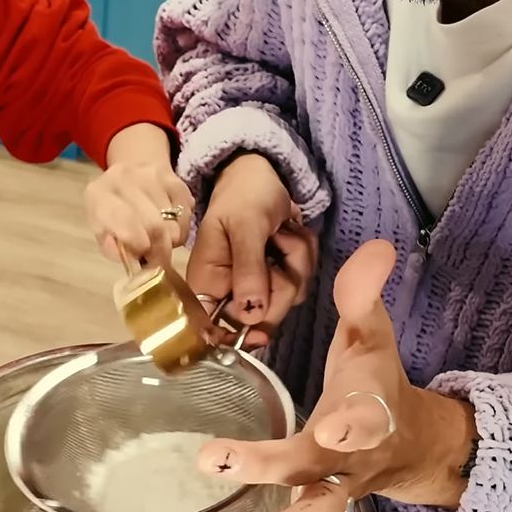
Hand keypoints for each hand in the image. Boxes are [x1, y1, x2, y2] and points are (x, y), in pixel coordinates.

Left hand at [85, 123, 193, 265]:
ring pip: (173, 223)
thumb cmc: (113, 209)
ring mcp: (152, 175)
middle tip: (157, 260)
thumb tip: (129, 258)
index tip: (144, 258)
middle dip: (159, 250)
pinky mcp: (175, 179)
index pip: (123, 220)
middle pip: (154, 225)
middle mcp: (124, 178)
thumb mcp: (101, 228)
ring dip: (170, 240)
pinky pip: (186, 215)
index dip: (137, 243)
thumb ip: (110, 247)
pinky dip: (181, 229)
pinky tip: (170, 226)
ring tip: (159, 240)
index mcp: (98, 193)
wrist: (132, 168)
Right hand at [188, 153, 314, 342]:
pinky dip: (304, 256)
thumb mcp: (245, 226)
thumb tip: (251, 314)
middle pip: (262, 319)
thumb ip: (248, 268)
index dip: (238, 337)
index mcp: (207, 284)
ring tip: (283, 232)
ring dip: (295, 262)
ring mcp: (258, 287)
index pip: (214, 330)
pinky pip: (302, 282)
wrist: (261, 175)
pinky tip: (291, 234)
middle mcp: (230, 293)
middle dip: (281, 284)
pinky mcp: (279, 278)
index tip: (260, 333)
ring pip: (288, 299)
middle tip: (277, 247)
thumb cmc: (244, 195)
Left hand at [194, 240, 477, 511]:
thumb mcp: (371, 334)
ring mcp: (346, 487)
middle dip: (275, 466)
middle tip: (229, 467)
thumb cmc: (375, 379)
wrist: (416, 437)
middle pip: (319, 464)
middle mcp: (354, 454)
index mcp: (364, 407)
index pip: (360, 413)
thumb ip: (364, 296)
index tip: (333, 428)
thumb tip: (379, 247)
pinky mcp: (335, 508)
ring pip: (325, 510)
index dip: (351, 422)